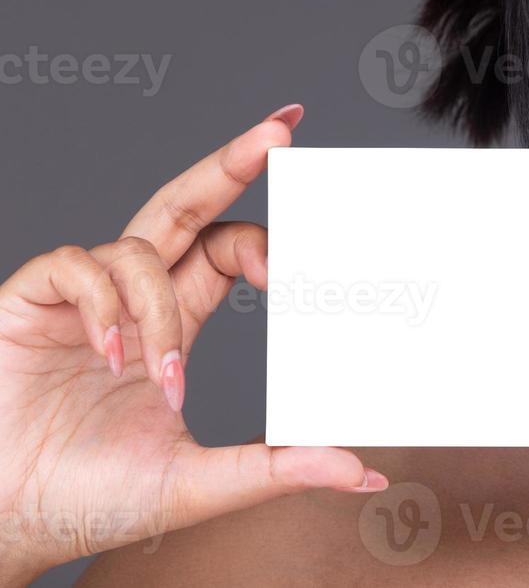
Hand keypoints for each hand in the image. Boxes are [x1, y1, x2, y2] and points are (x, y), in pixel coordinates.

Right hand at [0, 107, 386, 581]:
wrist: (5, 526)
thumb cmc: (91, 500)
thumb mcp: (200, 483)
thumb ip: (278, 469)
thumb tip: (364, 474)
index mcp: (175, 322)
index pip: (229, 249)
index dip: (268, 235)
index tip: (319, 225)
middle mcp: (131, 297)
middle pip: (186, 206)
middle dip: (231, 163)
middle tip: (280, 132)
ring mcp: (78, 298)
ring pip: (138, 248)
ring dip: (160, 308)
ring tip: (159, 375)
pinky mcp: (26, 304)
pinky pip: (74, 267)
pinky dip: (104, 304)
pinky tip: (111, 354)